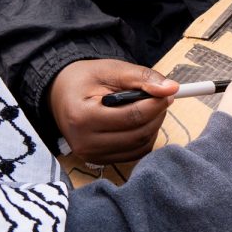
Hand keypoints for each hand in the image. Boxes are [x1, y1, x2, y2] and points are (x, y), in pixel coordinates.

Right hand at [48, 59, 177, 162]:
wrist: (61, 95)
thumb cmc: (85, 80)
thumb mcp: (111, 70)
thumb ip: (142, 78)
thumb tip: (170, 89)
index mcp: (82, 117)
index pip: (132, 117)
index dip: (155, 104)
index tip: (168, 92)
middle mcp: (84, 142)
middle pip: (138, 134)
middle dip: (157, 115)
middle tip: (162, 98)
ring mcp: (91, 156)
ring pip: (140, 146)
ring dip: (153, 126)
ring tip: (149, 107)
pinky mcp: (99, 161)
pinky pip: (134, 153)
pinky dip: (144, 137)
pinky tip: (140, 122)